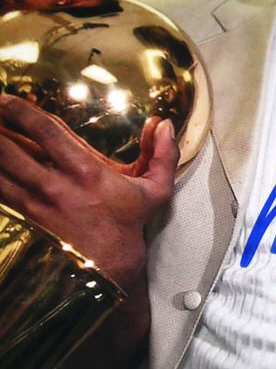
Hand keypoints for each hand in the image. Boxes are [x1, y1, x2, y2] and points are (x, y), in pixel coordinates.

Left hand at [0, 95, 178, 288]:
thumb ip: (163, 155)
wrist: (109, 269)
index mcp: (87, 171)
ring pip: (0, 167)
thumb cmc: (129, 225)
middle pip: (11, 146)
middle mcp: (56, 185)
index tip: (6, 99)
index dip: (21, 111)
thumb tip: (166, 125)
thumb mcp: (155, 191)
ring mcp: (37, 203)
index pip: (46, 132)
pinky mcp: (25, 218)